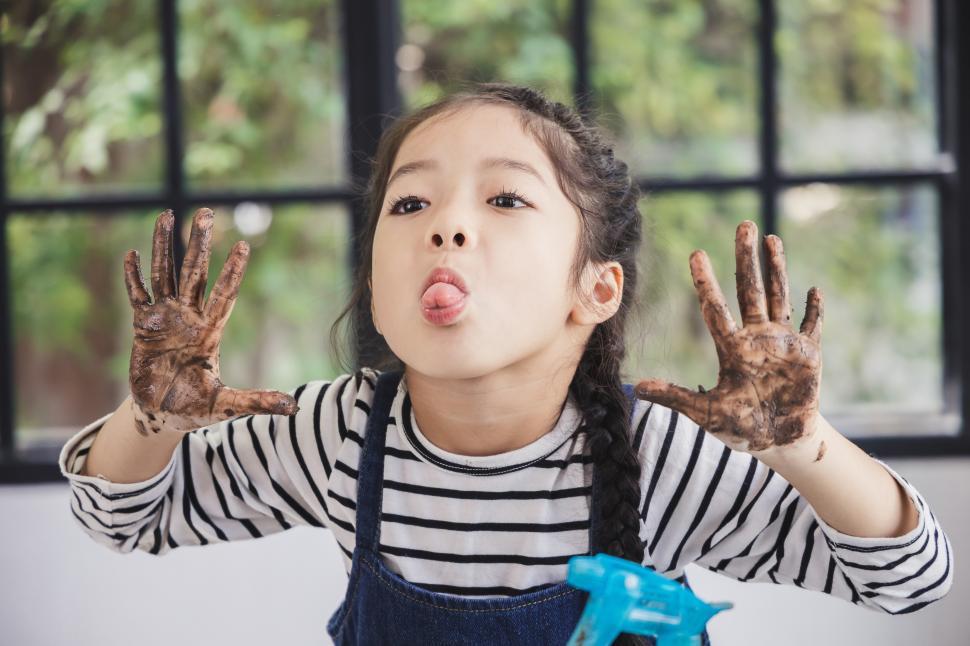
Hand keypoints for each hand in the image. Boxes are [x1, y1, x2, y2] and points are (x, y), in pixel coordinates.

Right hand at [123, 208, 297, 434]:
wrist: (161, 414)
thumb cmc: (196, 408)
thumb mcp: (226, 405)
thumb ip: (256, 402)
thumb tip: (293, 408)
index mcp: (211, 331)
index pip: (224, 295)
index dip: (232, 272)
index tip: (244, 246)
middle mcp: (189, 317)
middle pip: (195, 272)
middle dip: (200, 242)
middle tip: (206, 211)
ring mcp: (165, 318)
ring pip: (165, 274)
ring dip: (165, 246)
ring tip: (166, 214)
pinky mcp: (142, 326)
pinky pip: (138, 295)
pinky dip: (133, 277)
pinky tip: (132, 254)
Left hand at [634, 220, 822, 453]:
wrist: (777, 442)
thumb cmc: (740, 426)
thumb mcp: (704, 413)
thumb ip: (674, 397)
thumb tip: (636, 389)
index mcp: (732, 348)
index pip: (715, 308)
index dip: (706, 282)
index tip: (696, 253)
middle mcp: (756, 338)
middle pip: (750, 290)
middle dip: (746, 258)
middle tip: (743, 225)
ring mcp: (783, 343)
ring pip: (779, 296)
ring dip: (778, 268)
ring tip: (771, 239)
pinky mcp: (808, 355)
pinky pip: (812, 326)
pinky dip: (814, 309)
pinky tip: (813, 290)